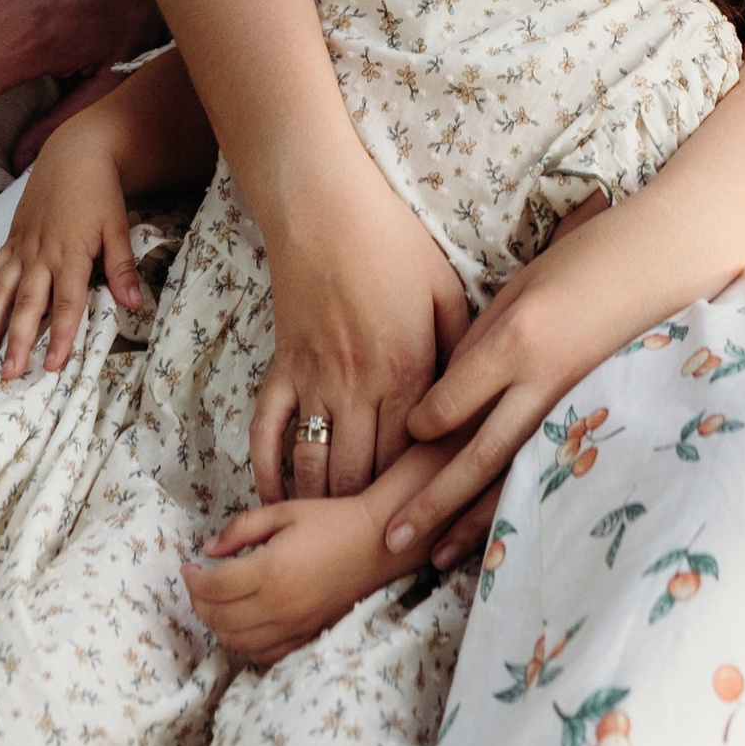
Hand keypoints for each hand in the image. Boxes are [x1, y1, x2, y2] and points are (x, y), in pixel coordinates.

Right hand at [0, 112, 148, 378]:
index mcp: (71, 254)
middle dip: (16, 340)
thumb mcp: (117, 227)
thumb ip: (122, 267)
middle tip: (7, 374)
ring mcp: (22, 247)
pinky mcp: (11, 239)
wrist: (75, 153)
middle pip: (28, 304)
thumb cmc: (100, 192)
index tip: (53, 366)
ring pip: (1, 291)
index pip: (67, 303)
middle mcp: (41, 255)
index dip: (61, 335)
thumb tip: (135, 304)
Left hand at [184, 498, 373, 667]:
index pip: (214, 588)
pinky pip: (261, 654)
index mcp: (271, 571)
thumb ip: (241, 529)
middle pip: (219, 619)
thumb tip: (208, 550)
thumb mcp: (283, 512)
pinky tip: (243, 622)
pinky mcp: (305, 639)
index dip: (193, 580)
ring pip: (236, 642)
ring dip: (217, 625)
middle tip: (197, 584)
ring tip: (216, 602)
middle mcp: (279, 607)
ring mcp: (293, 629)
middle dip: (198, 603)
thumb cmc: (331, 521)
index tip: (187, 568)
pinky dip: (243, 643)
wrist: (377, 543)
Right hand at [252, 159, 471, 506]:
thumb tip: (477, 393)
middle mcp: (359, 387)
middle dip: (368, 514)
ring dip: (323, 504)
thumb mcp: (445, 290)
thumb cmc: (393, 243)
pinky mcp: (279, 368)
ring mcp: (313, 381)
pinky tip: (276, 500)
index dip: (414, 494)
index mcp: (407, 371)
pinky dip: (268, 473)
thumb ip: (462, 347)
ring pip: (315, 466)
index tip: (422, 517)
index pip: (410, 458)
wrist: (325, 208)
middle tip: (379, 537)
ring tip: (335, 530)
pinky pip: (267, 434)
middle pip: (360, 476)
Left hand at [382, 232, 625, 570]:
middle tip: (390, 537)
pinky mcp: (601, 420)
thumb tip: (449, 386)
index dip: (423, 424)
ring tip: (431, 558)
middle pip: (477, 455)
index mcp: (519, 339)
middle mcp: (543, 383)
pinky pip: (549, 470)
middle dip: (431, 501)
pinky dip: (518, 504)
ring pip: (512, 478)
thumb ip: (484, 339)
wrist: (667, 259)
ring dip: (469, 521)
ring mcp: (576, 408)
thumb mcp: (523, 285)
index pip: (452, 402)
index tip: (409, 433)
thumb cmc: (590, 257)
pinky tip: (496, 534)